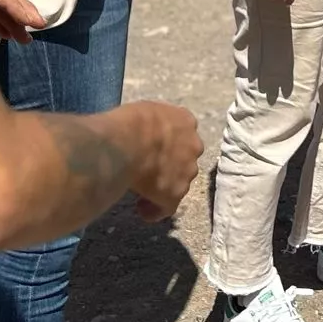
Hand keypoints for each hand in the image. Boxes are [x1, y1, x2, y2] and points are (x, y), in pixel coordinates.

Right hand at [124, 100, 203, 220]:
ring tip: (143, 190)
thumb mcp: (145, 111)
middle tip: (150, 169)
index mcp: (185, 120)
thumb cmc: (130, 122)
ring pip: (179, 182)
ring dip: (164, 186)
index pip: (182, 133)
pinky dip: (155, 210)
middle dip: (171, 165)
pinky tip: (142, 210)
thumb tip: (144, 131)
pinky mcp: (175, 194)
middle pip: (185, 158)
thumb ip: (153, 122)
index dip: (169, 143)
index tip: (154, 148)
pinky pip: (167, 207)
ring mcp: (187, 172)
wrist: (129, 142)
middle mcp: (193, 146)